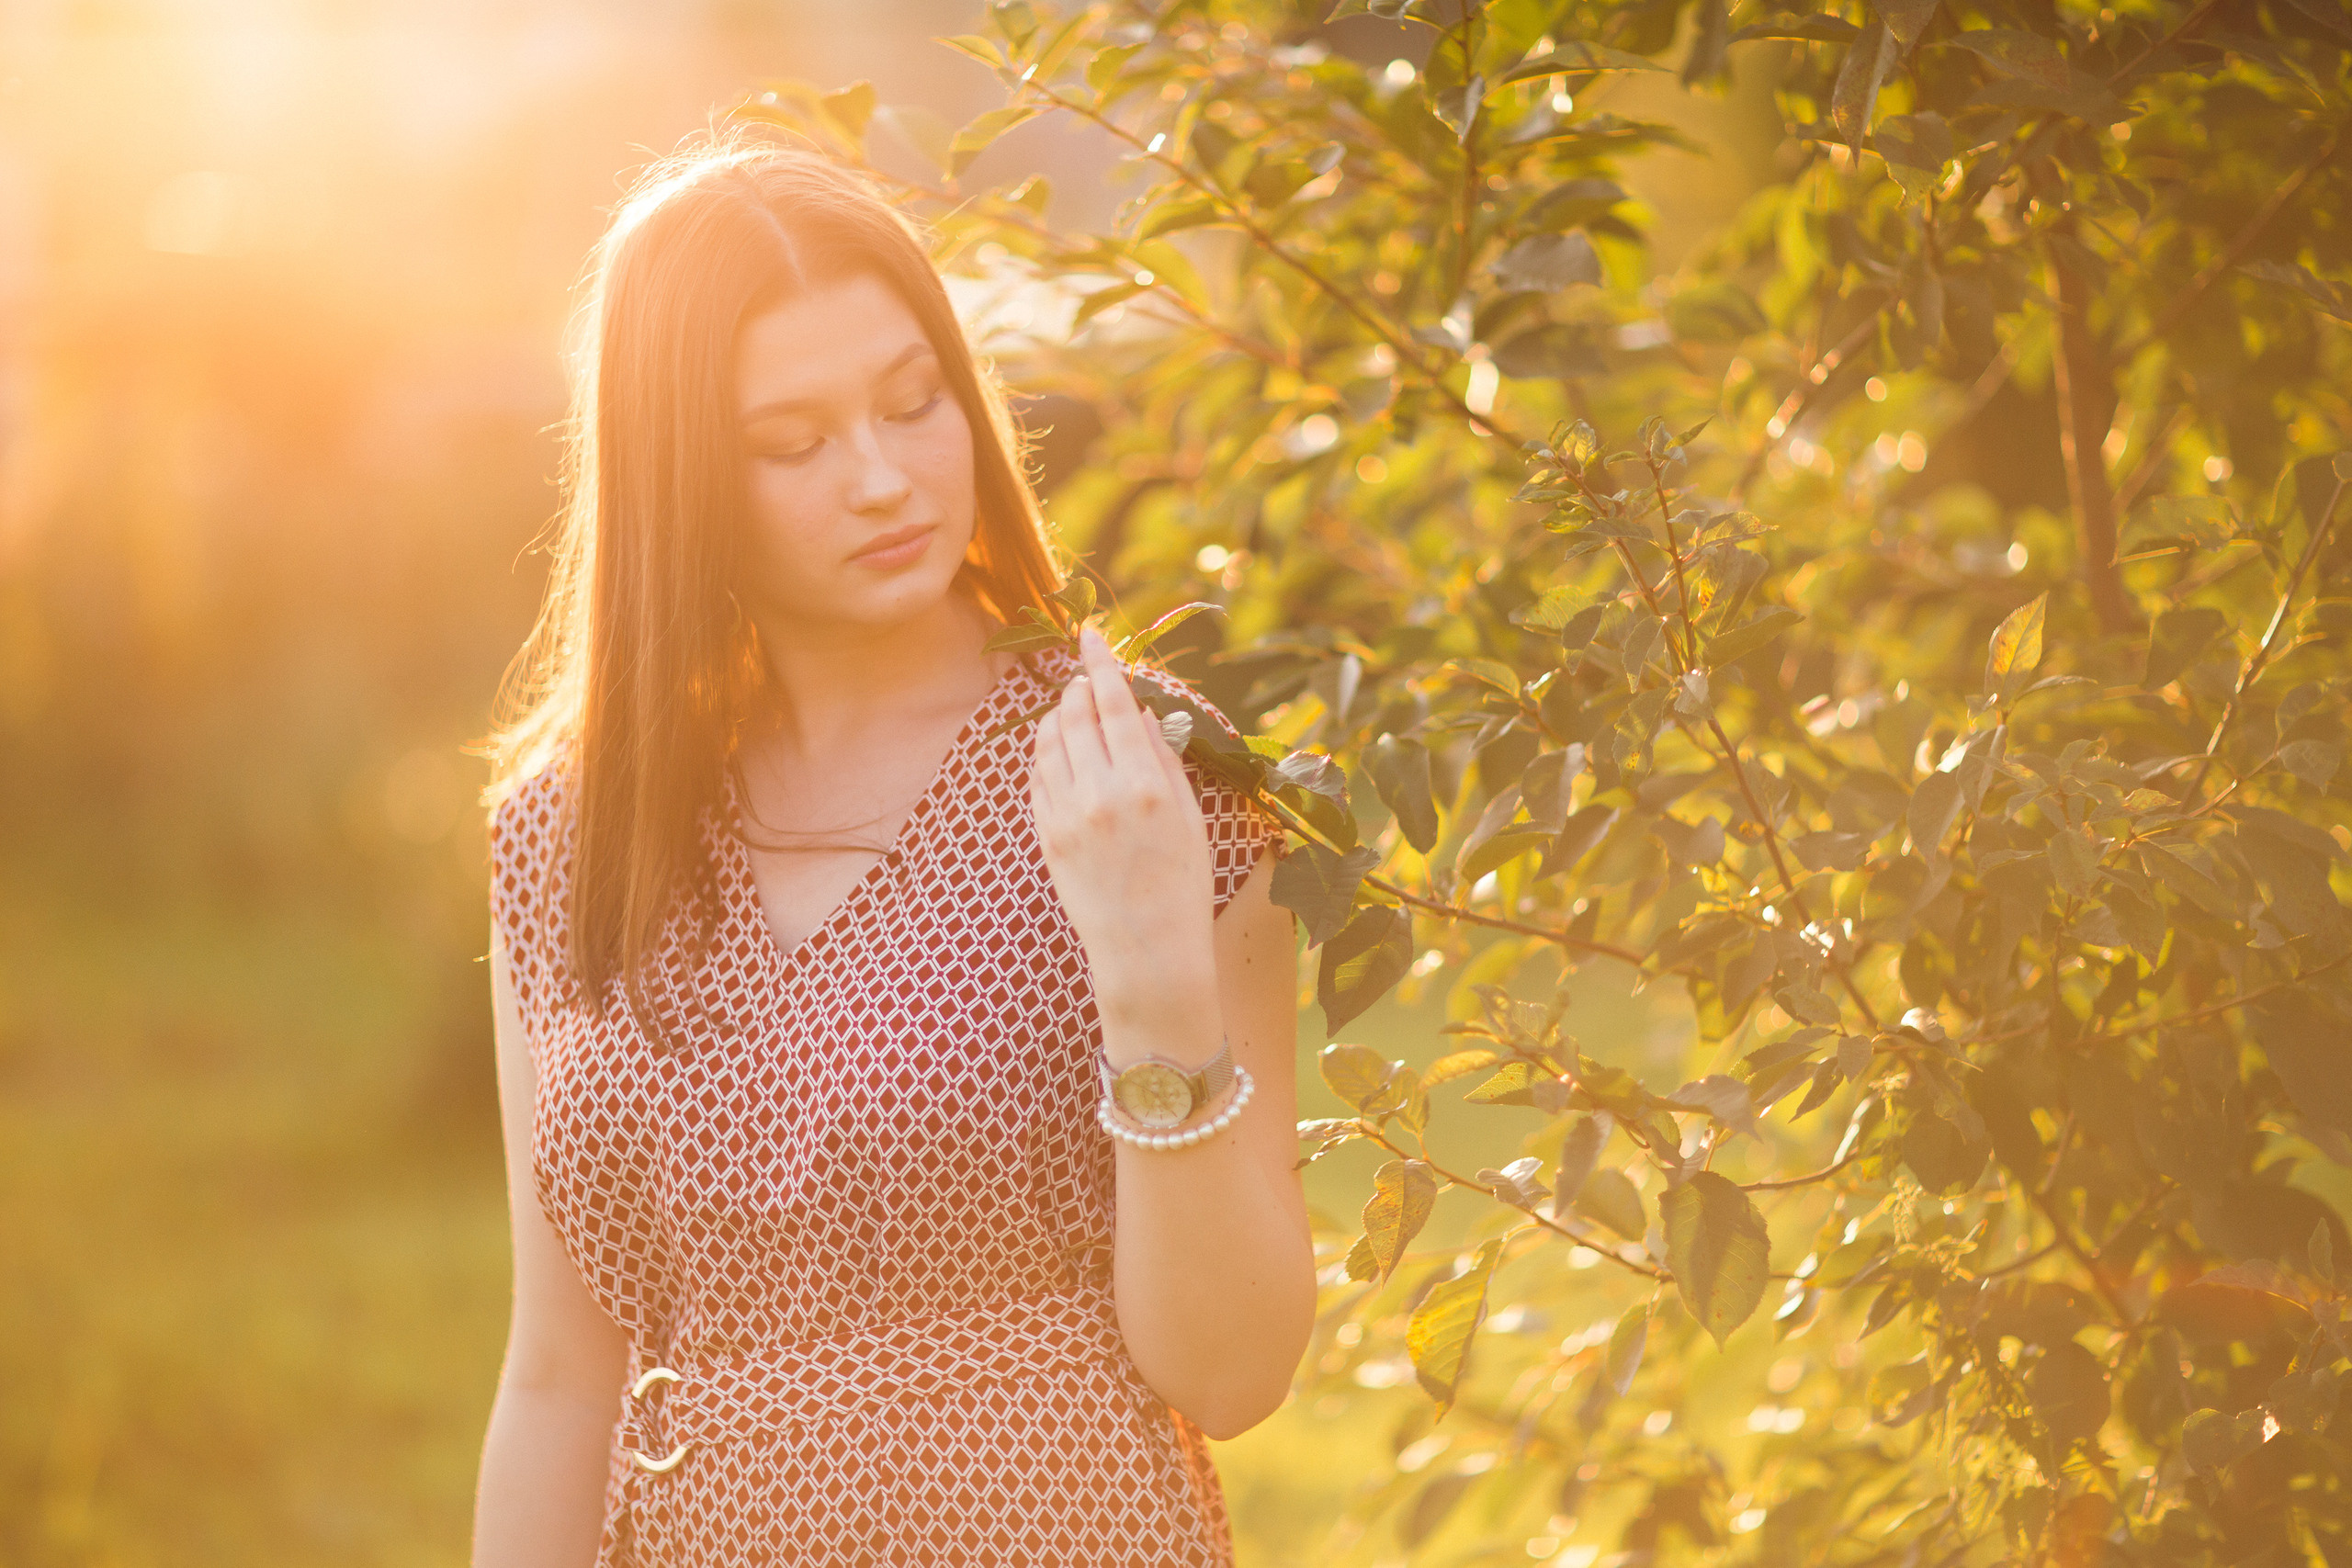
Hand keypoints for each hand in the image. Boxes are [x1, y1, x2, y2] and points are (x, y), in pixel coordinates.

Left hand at [1029, 626, 1217, 1029]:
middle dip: (1079, 687)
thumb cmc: (1183, 887)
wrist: (1148, 954)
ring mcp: (1067, 817)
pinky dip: (1045, 752)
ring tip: (1071, 705)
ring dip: (1057, 715)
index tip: (1091, 635)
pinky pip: (1038, 778)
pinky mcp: (1047, 837)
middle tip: (1086, 673)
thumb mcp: (1191, 818)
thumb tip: (1144, 713)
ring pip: (1050, 742)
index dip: (1102, 664)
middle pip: (1077, 715)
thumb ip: (1165, 760)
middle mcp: (1101, 795)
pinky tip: (1056, 747)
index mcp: (1145, 786)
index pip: (1116, 705)